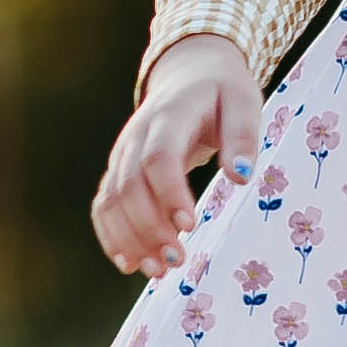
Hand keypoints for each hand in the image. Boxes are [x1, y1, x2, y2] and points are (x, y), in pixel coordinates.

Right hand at [93, 35, 261, 273]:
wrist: (188, 75)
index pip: (159, 157)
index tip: (191, 226)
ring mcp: (122, 154)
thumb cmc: (221, 92)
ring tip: (156, 272)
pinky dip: (111, 235)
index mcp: (169, 116)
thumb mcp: (242, 102)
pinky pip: (103, 204)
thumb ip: (242, 137)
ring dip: (129, 239)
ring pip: (111, 199)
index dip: (169, 193)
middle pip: (129, 185)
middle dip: (149, 228)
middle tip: (177, 261)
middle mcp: (136, 136)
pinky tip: (129, 263)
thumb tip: (241, 177)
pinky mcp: (118, 170)